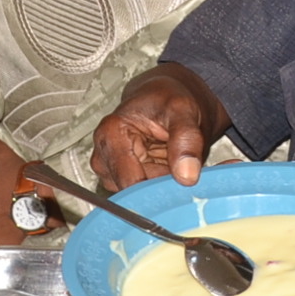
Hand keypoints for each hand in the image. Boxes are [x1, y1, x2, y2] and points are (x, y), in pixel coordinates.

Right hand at [91, 65, 226, 187]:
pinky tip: (175, 171)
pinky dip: (164, 188)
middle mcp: (104, 156)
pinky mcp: (123, 180)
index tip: (184, 190)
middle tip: (190, 174)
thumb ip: (186, 139)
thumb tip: (186, 176)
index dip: (158, 191)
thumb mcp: (183, 110)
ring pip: (139, 198)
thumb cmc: (168, 98)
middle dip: (163, 189)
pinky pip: (144, 196)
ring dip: (164, 189)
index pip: (129, 181)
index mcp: (111, 134)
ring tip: (182, 167)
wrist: (167, 97)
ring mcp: (112, 171)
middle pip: (133, 194)